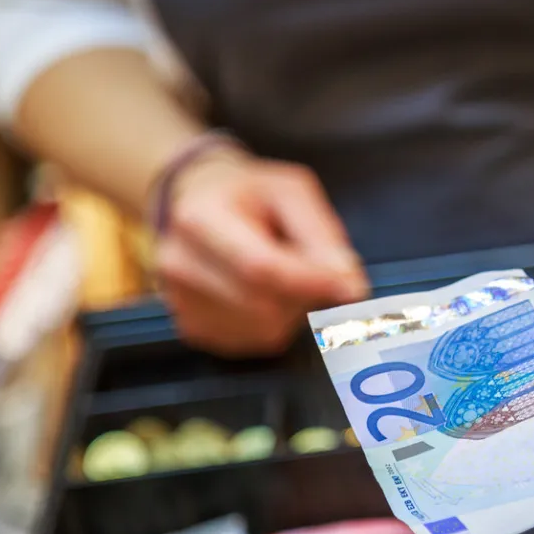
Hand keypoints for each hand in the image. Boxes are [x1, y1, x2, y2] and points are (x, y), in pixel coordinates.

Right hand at [155, 147, 368, 355]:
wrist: (196, 203)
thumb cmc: (249, 194)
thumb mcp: (291, 191)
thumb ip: (322, 235)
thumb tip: (350, 285)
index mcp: (200, 218)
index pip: (260, 267)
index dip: (312, 283)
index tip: (353, 288)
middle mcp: (181, 264)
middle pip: (264, 305)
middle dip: (305, 294)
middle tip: (313, 268)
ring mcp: (180, 302)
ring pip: (264, 330)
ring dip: (292, 310)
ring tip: (283, 274)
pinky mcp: (193, 330)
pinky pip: (255, 342)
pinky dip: (274, 323)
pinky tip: (264, 293)